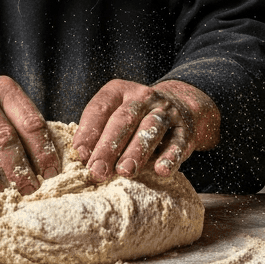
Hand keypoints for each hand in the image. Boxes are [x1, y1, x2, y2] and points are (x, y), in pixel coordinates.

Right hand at [0, 58, 60, 197]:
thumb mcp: (1, 99)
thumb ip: (22, 124)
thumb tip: (48, 165)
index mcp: (4, 90)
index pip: (30, 122)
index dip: (43, 151)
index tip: (51, 175)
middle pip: (3, 137)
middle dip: (19, 169)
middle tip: (29, 191)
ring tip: (1, 198)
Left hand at [73, 79, 220, 182]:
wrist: (180, 107)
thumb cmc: (135, 119)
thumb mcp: (115, 114)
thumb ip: (99, 132)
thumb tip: (83, 158)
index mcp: (119, 91)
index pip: (100, 108)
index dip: (89, 131)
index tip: (80, 154)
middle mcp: (142, 97)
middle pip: (124, 119)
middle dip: (109, 146)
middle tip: (97, 170)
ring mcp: (165, 112)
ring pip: (150, 129)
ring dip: (136, 152)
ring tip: (124, 172)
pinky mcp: (184, 130)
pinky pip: (178, 142)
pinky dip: (170, 157)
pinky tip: (161, 170)